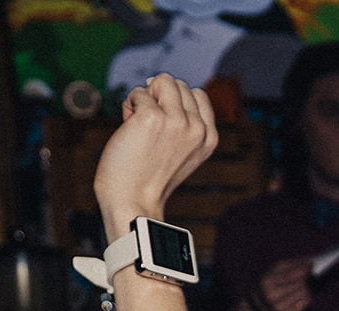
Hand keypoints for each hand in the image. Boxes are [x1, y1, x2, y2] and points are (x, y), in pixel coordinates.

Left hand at [93, 73, 217, 240]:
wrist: (132, 201)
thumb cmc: (149, 177)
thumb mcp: (181, 150)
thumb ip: (184, 122)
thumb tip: (159, 80)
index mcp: (209, 138)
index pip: (198, 95)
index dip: (176, 102)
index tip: (164, 123)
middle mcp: (197, 129)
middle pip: (180, 84)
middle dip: (160, 98)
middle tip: (149, 127)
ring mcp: (176, 122)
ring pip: (163, 80)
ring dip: (146, 96)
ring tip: (138, 122)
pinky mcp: (152, 117)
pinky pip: (139, 92)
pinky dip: (130, 104)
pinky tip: (128, 126)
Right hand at [255, 257, 313, 310]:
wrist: (261, 301)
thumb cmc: (273, 281)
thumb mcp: (276, 270)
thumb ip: (292, 264)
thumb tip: (308, 261)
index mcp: (269, 282)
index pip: (289, 275)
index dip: (302, 269)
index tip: (311, 264)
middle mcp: (273, 296)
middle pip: (298, 284)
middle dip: (304, 278)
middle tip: (307, 275)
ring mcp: (279, 307)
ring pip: (303, 294)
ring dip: (306, 287)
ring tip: (303, 285)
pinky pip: (304, 304)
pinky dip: (307, 297)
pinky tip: (303, 294)